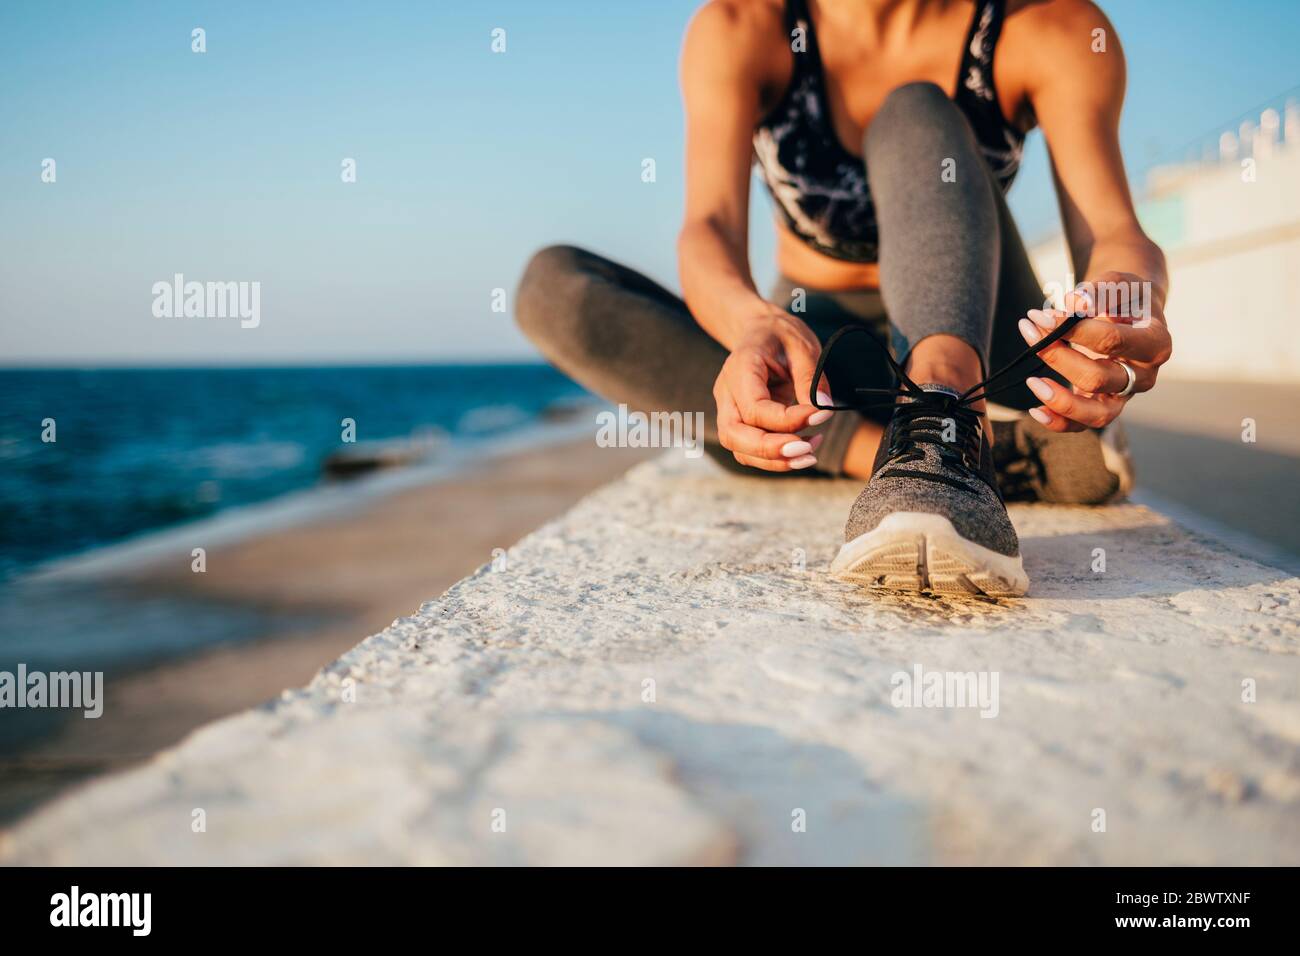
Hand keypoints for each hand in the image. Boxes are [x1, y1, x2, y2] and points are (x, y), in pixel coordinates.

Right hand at [714, 308, 832, 470]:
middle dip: (771, 450)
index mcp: (740, 367)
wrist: (760, 330)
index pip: (755, 407)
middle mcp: (726, 391)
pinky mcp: (737, 421)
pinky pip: (748, 449)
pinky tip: (803, 448)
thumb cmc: (782, 336)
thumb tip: (823, 408)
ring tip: (810, 454)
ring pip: (739, 448)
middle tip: (808, 451)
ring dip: (774, 460)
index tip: (821, 416)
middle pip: (734, 434)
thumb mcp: (803, 346)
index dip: (787, 420)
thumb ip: (811, 378)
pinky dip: (774, 457)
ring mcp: (727, 409)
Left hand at [1017, 273, 1171, 431]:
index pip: (1111, 341)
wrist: (1131, 312)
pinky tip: (1035, 410)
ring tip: (1032, 381)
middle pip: (1099, 378)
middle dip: (1058, 357)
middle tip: (1030, 330)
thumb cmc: (1125, 297)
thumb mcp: (1119, 283)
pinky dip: (1059, 422)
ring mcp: (1125, 395)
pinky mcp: (1106, 405)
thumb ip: (1099, 291)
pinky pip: (1084, 425)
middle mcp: (1145, 375)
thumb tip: (1074, 303)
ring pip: (1096, 414)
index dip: (1073, 330)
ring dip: (1060, 400)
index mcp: (1156, 343)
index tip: (1041, 316)